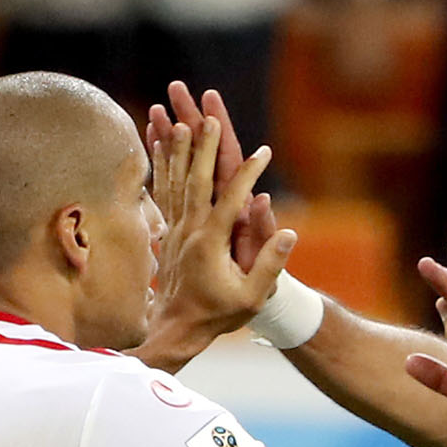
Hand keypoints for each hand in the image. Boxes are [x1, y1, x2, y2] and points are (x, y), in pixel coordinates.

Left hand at [150, 115, 297, 338]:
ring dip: (177, 149)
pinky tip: (156, 145)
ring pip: (174, 180)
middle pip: (196, 179)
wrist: (178, 329)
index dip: (249, 173)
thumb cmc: (219, 314)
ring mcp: (174, 230)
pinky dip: (160, 166)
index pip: (232, 198)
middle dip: (204, 146)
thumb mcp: (252, 297)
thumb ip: (270, 264)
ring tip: (178, 119)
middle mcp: (189, 230)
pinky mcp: (166, 232)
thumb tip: (290, 233)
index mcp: (211, 242)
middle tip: (210, 117)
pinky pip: (161, 192)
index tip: (263, 151)